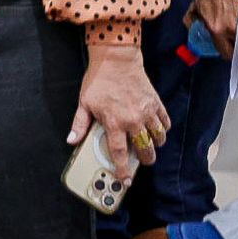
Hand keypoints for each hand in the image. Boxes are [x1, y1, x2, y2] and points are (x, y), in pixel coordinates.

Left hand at [67, 44, 168, 180]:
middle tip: (141, 161)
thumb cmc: (98, 81)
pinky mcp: (156, 103)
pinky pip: (165, 123)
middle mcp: (133, 120)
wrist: (116, 59)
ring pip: (158, 138)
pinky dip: (162, 129)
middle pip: (145, 150)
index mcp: (114, 122)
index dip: (123, 169)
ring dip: (154, 145)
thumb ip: (79, 124)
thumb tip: (72, 140)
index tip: (126, 180)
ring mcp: (147, 112)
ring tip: (147, 144)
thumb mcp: (84, 103)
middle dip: (145, 160)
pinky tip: (155, 129)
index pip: (120, 153)